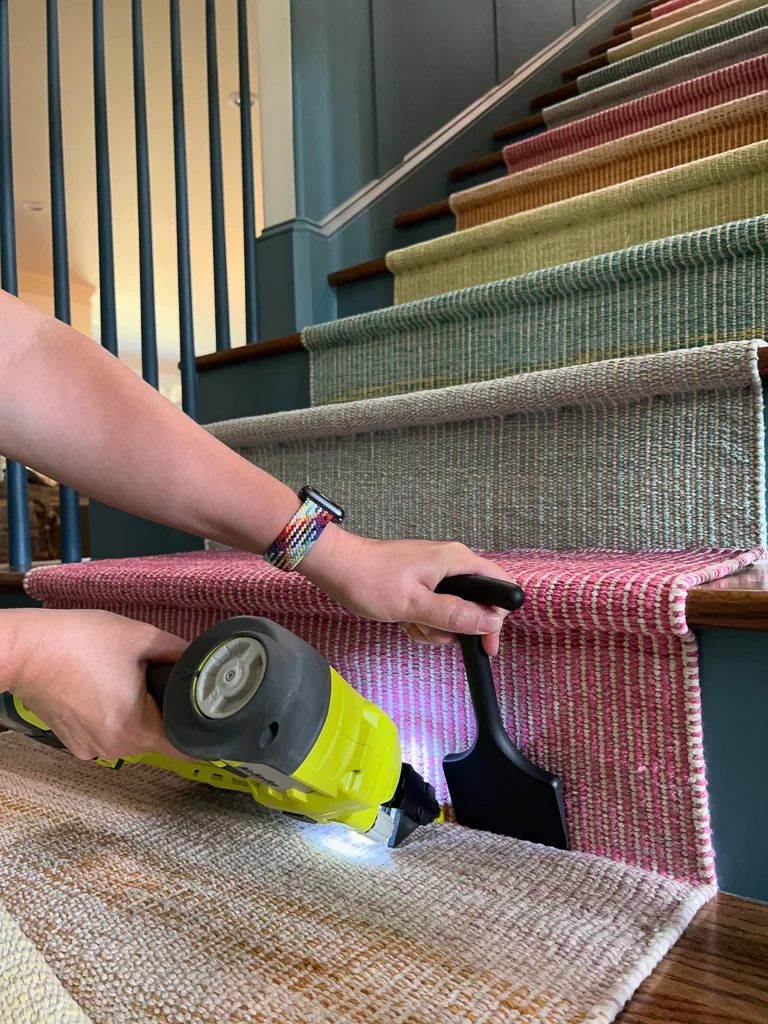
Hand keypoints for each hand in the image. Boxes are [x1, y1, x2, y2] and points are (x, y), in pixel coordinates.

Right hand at [6, 609, 189, 760]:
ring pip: (131, 735)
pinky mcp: (74, 742)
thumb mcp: (141, 637)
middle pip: (157, 737)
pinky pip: (107, 733)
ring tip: (120, 678)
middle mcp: (114, 748)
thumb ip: (178, 652)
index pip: (183, 747)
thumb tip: (198, 661)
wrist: (27, 650)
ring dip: (135, 711)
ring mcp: (91, 748)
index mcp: (136, 729)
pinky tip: (101, 688)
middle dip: (161, 709)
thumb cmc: (78, 643)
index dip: (197, 730)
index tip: (203, 714)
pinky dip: (110, 714)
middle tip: (151, 677)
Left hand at [301, 532, 514, 655]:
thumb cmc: (370, 579)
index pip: (499, 585)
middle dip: (456, 627)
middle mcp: (450, 563)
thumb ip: (455, 614)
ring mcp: (435, 574)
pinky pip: (434, 610)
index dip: (497, 616)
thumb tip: (491, 621)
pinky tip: (403, 621)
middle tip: (433, 631)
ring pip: (453, 612)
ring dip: (434, 627)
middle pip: (476, 603)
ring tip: (410, 623)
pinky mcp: (421, 584)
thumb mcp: (415, 604)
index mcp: (456, 560)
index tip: (487, 642)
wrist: (337, 568)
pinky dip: (421, 622)